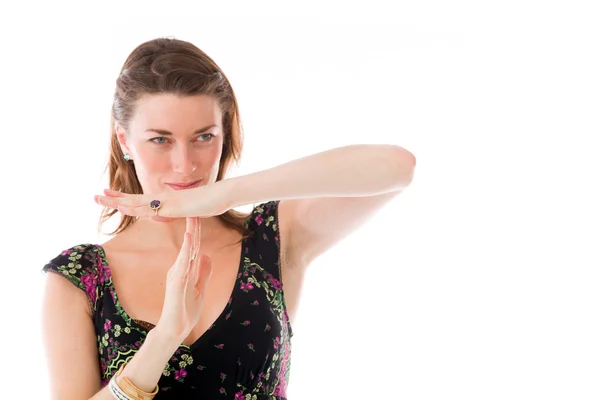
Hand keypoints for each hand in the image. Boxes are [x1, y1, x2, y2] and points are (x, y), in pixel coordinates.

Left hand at [94, 183, 229, 221]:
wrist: (222, 195)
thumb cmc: (209, 202)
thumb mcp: (187, 210)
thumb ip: (173, 213)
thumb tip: (162, 216)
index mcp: (165, 199)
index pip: (140, 199)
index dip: (123, 198)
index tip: (109, 195)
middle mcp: (163, 198)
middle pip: (134, 199)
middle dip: (114, 198)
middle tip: (96, 195)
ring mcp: (167, 201)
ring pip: (138, 202)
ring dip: (118, 201)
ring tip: (101, 199)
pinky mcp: (173, 206)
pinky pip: (151, 208)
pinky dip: (136, 208)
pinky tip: (124, 208)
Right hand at [155, 217, 212, 344]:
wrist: (174, 330)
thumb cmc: (184, 311)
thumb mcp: (199, 289)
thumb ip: (203, 273)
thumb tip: (207, 256)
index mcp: (185, 269)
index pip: (193, 247)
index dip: (197, 231)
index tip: (200, 216)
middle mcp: (179, 268)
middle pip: (189, 244)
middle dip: (194, 226)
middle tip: (196, 208)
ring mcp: (177, 274)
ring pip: (186, 249)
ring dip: (190, 232)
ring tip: (193, 217)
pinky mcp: (176, 282)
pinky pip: (182, 262)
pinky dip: (186, 249)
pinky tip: (189, 237)